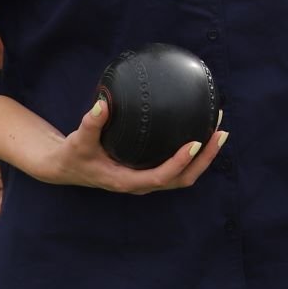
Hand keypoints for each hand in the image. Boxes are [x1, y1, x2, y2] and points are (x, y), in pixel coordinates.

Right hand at [36, 99, 226, 192]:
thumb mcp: (78, 140)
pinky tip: (201, 131)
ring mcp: (148, 181)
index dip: (180, 162)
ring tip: (220, 131)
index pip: (161, 176)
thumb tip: (103, 103)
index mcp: (127, 181)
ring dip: (205, 157)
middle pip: (183, 178)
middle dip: (206, 159)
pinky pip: (178, 167)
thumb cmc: (74, 155)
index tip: (196, 142)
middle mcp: (142, 184)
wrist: (67, 167)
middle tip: (221, 133)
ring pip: (185, 175)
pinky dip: (195, 154)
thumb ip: (91, 123)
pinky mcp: (150, 173)